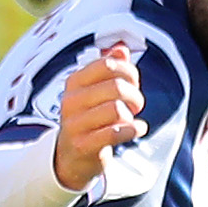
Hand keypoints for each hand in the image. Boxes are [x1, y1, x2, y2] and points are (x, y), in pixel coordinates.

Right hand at [51, 41, 144, 191]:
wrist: (70, 157)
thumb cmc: (87, 120)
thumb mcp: (95, 91)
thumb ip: (108, 68)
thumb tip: (121, 49)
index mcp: (74, 82)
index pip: (107, 65)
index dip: (128, 71)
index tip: (134, 82)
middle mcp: (71, 101)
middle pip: (116, 86)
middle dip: (134, 95)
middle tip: (136, 104)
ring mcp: (75, 124)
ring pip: (116, 109)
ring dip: (131, 115)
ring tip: (131, 119)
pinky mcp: (82, 145)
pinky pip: (115, 133)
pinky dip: (132, 130)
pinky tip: (136, 130)